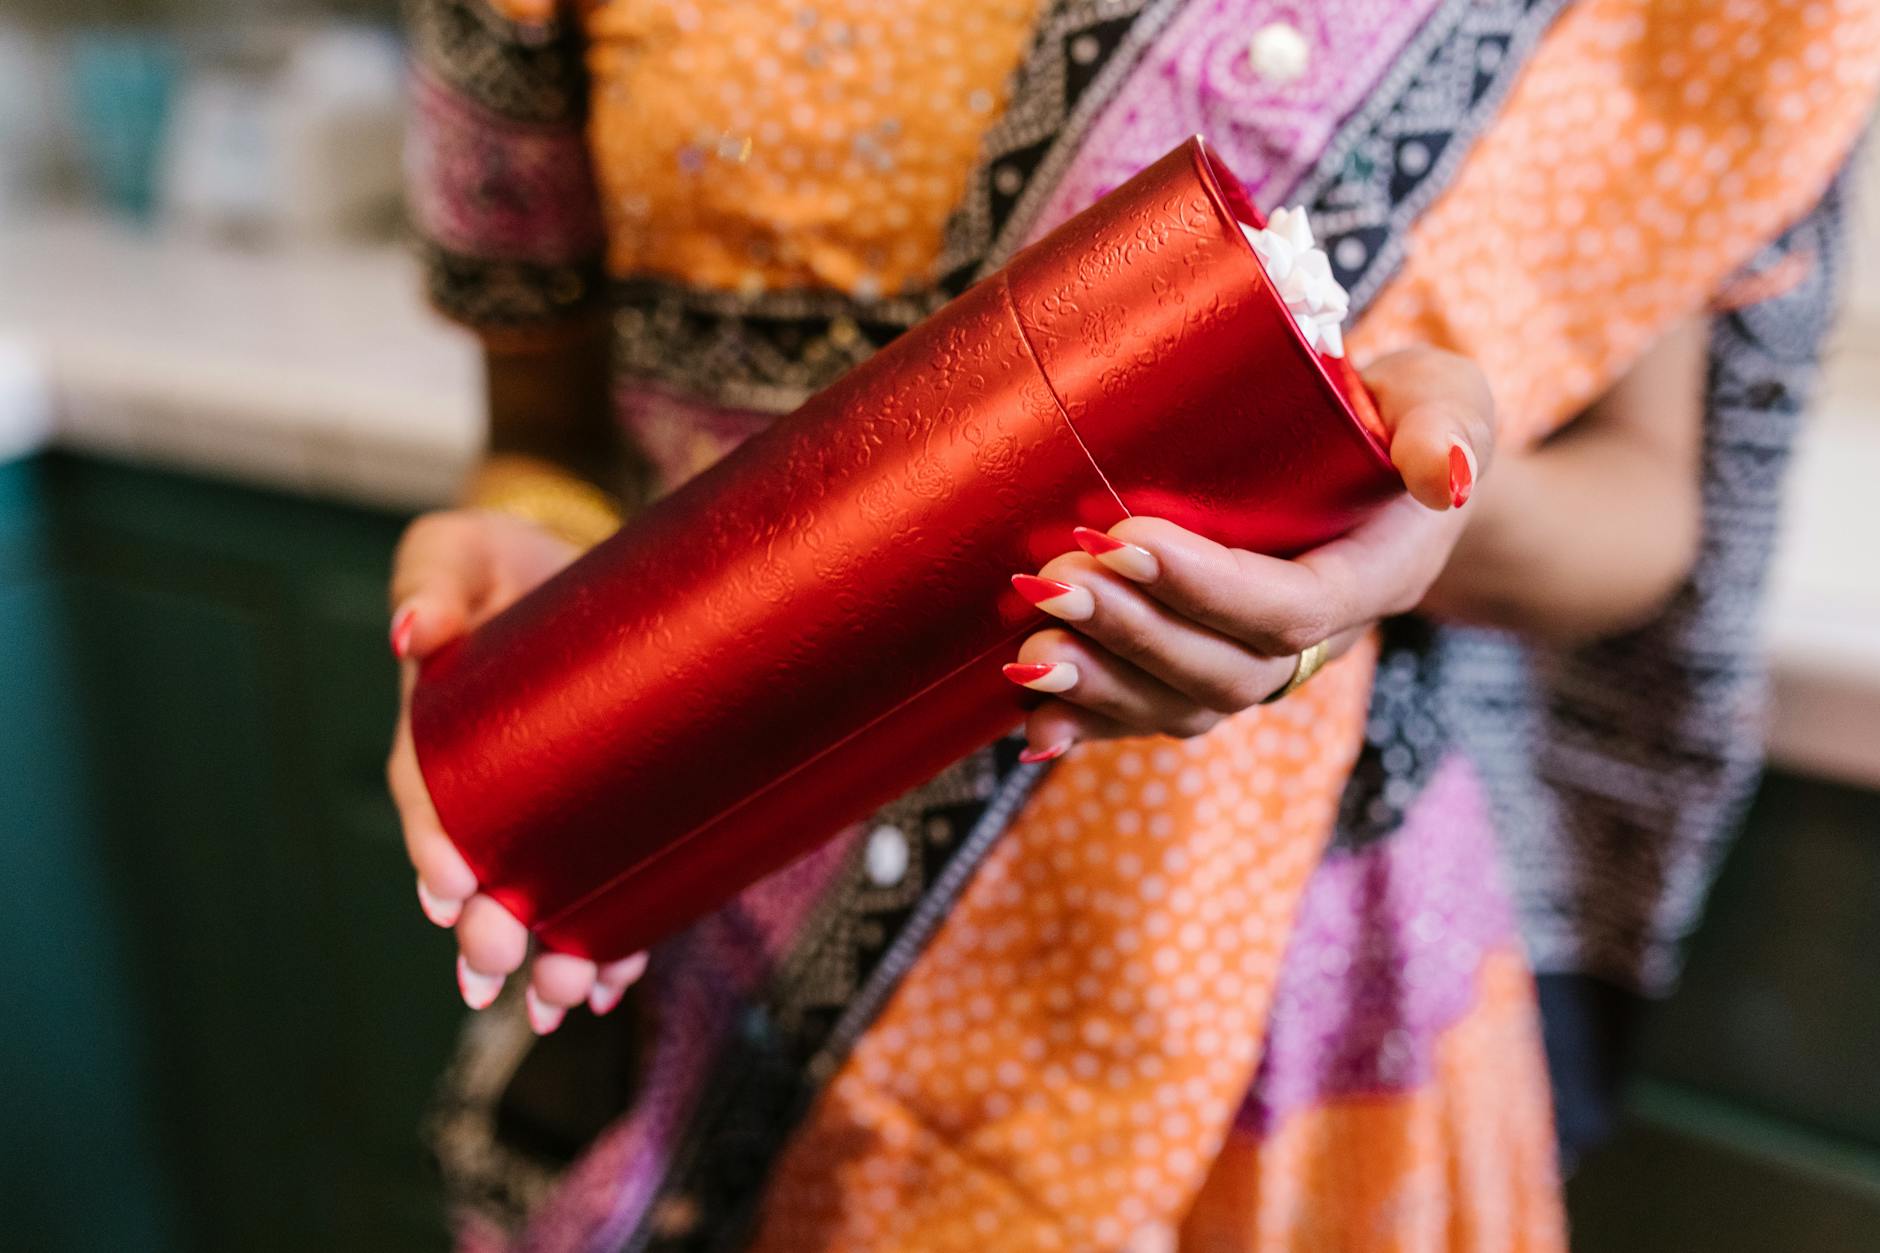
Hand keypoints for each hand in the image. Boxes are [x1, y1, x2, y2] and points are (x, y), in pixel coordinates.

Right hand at [387, 509, 647, 1031]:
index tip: (450, 883)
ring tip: (565, 996)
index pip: (430, 798)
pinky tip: (614, 983)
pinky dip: (607, 943)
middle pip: (481, 873)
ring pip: (540, 900)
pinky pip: (602, 893)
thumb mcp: (463, 550)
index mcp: (441, 735)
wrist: (593, 571)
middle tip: (497, 958)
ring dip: (548, 955)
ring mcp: (546, 814)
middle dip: (485, 926)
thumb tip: (415, 630)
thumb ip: (434, 580)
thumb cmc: (510, 563)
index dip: (434, 843)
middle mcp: (487, 790)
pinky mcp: (606, 821)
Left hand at [1004, 347, 1494, 757]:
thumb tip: (1445, 473)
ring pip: (1183, 704)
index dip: (1206, 586)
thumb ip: (1446, 425)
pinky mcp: (1208, 660)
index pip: (1289, 607)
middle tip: (1054, 581)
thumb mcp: (1446, 398)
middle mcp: (1318, 639)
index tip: (1124, 534)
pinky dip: (1091, 722)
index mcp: (1373, 577)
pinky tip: (1031, 724)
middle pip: (1224, 670)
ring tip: (1027, 652)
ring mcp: (1260, 660)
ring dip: (1102, 685)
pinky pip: (1153, 712)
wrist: (1384, 461)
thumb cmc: (1407, 414)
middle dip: (1134, 633)